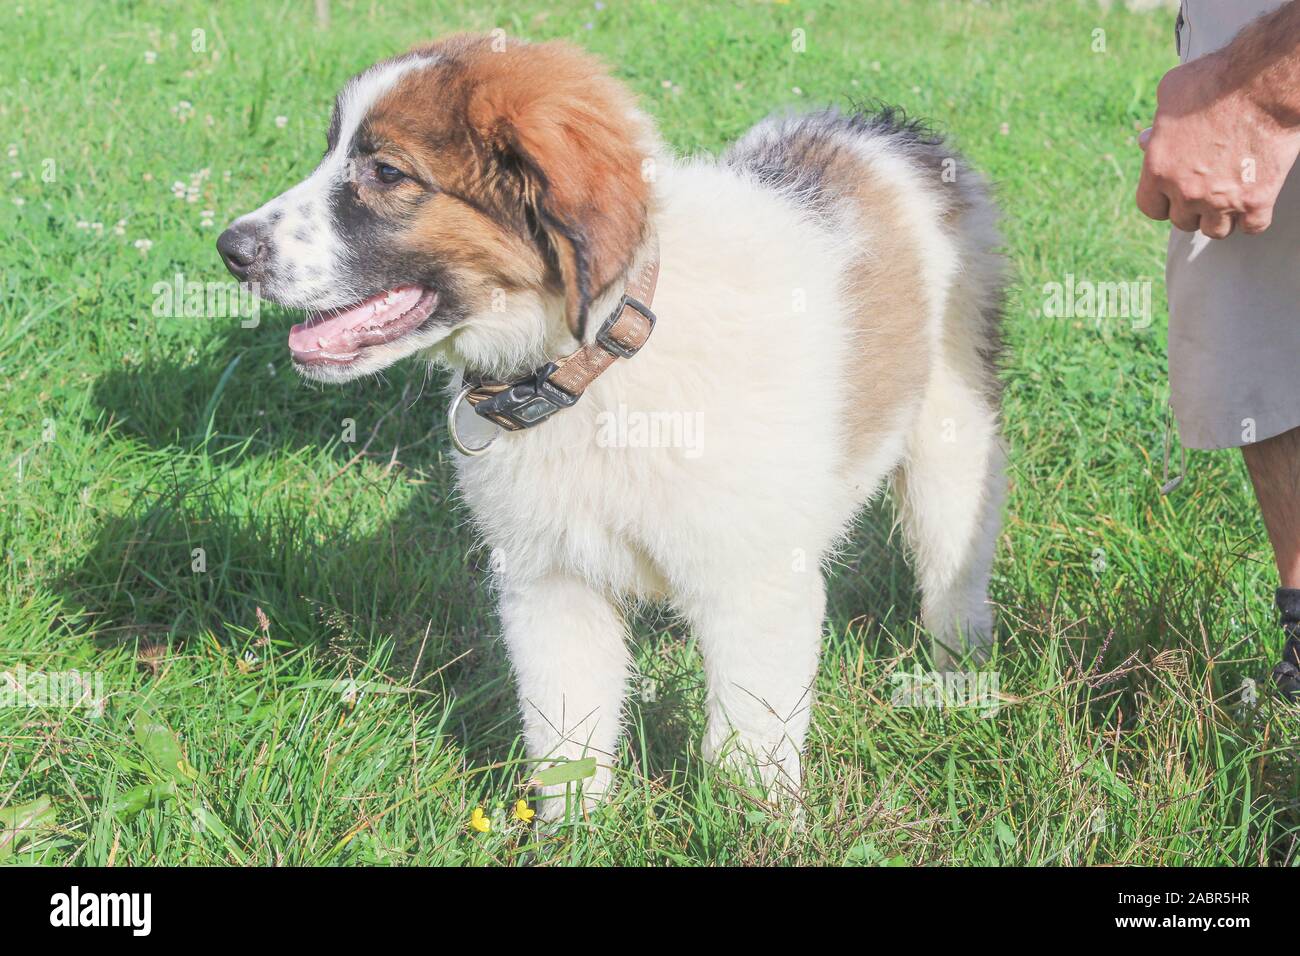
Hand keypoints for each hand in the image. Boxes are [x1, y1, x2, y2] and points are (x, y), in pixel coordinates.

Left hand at [1137, 52, 1299, 237]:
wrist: (1264, 83)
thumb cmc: (1215, 81)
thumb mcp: (1171, 94)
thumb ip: (1157, 124)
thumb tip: (1145, 140)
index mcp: (1158, 171)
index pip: (1151, 208)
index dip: (1164, 202)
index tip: (1174, 196)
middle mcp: (1186, 192)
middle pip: (1184, 222)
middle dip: (1193, 208)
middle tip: (1207, 191)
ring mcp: (1221, 200)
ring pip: (1216, 231)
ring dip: (1221, 218)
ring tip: (1228, 200)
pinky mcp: (1257, 200)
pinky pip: (1253, 227)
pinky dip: (1253, 218)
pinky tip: (1254, 203)